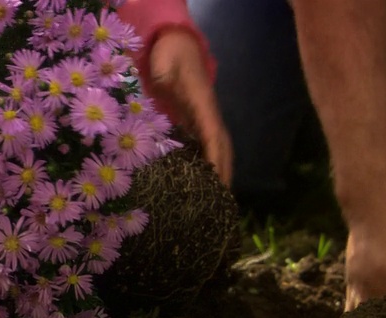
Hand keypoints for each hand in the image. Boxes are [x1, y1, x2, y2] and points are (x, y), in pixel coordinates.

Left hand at [147, 28, 232, 185]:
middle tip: (220, 204)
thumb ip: (163, 74)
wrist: (178, 45)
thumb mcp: (164, 63)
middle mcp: (209, 115)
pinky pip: (209, 146)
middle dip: (224, 175)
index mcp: (202, 104)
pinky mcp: (199, 121)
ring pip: (219, 150)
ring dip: (222, 173)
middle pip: (222, 149)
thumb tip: (161, 83)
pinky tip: (206, 182)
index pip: (213, 136)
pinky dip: (212, 164)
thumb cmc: (170, 55)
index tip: (215, 182)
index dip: (215, 159)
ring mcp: (206, 118)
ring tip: (218, 200)